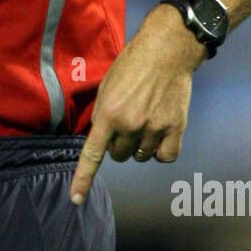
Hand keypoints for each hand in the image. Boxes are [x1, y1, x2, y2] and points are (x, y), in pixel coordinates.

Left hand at [69, 8, 200, 204]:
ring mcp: (153, 128)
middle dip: (119, 144)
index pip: (92, 155)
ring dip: (140, 146)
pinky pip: (165, 156)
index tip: (75, 200)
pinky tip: (161, 134)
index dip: (82, 180)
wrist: (166, 51)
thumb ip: (102, 115)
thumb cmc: (132, 65)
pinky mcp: (175, 128)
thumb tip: (101, 139)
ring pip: (141, 156)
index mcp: (108, 114)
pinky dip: (162, 151)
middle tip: (127, 123)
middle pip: (119, 156)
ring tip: (145, 121)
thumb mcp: (106, 87)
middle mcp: (129, 125)